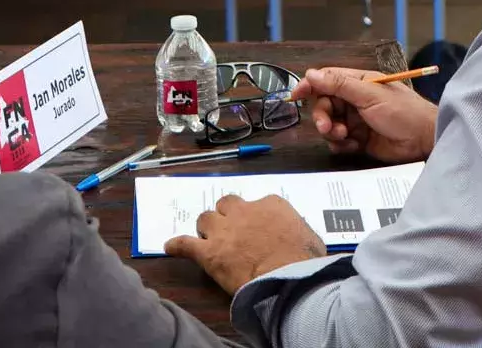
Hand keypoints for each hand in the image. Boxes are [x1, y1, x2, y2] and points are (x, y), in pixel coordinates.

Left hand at [164, 194, 325, 293]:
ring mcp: (225, 231)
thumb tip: (297, 239)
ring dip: (207, 228)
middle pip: (226, 205)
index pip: (258, 203)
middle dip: (226, 215)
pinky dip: (177, 245)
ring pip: (205, 218)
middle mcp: (244, 212)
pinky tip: (171, 247)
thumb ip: (297, 231)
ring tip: (209, 239)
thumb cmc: (306, 259)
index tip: (257, 228)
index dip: (254, 217)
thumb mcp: (310, 238)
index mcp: (270, 205)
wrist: (289, 277)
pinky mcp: (209, 253)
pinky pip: (185, 244)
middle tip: (230, 230)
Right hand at [292, 67, 437, 163]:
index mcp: (359, 83)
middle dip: (322, 116)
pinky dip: (340, 144)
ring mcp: (357, 120)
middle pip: (325, 104)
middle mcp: (355, 100)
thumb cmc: (403, 112)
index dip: (310, 86)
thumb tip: (312, 73)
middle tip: (326, 127)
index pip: (327, 79)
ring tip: (344, 136)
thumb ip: (340, 85)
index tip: (295, 95)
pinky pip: (339, 141)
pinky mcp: (360, 140)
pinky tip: (352, 145)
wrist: (424, 140)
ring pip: (330, 124)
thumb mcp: (370, 95)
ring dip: (331, 131)